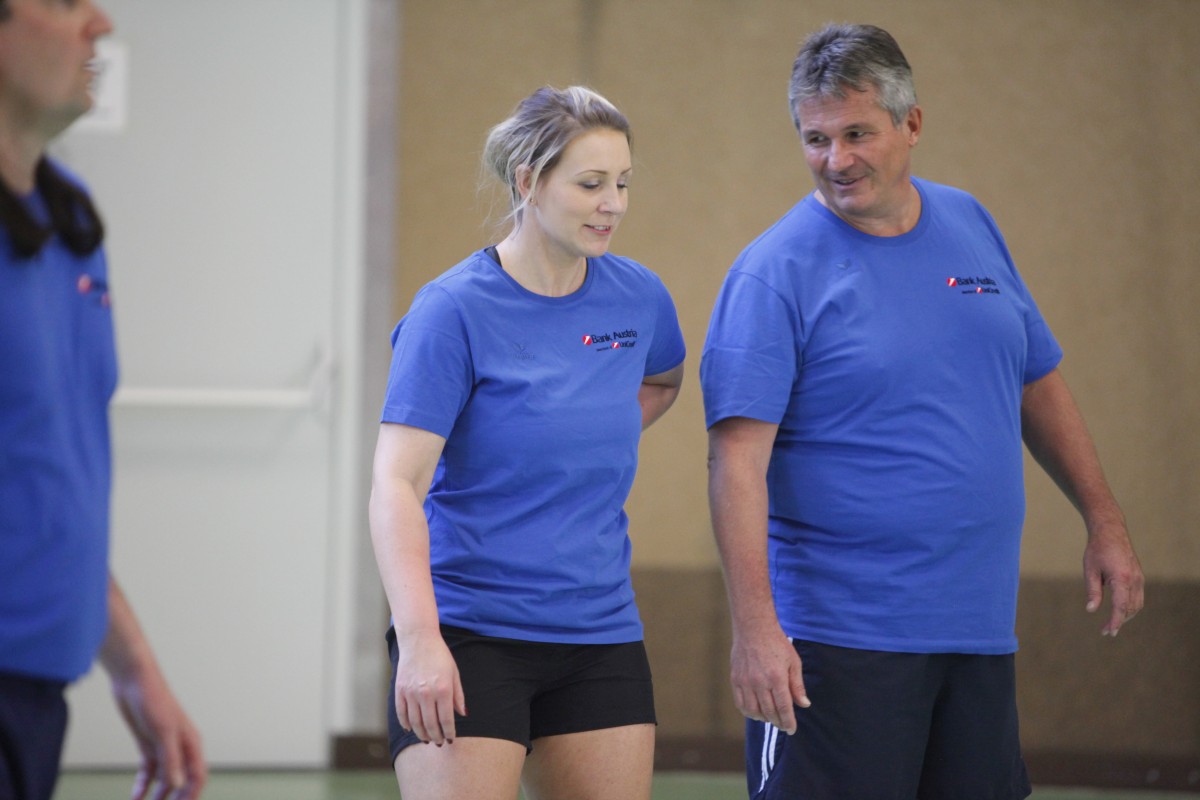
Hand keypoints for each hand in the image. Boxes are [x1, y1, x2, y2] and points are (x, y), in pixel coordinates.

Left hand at [109, 669, 206, 799]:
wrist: (133, 680)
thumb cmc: (154, 700)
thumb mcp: (163, 732)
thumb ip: (170, 759)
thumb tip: (176, 785)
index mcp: (190, 743)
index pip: (196, 776)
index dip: (191, 795)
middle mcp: (180, 747)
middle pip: (181, 780)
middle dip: (175, 798)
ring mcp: (163, 746)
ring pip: (164, 778)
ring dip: (157, 795)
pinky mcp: (147, 744)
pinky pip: (148, 770)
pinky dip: (143, 785)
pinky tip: (136, 796)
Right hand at [393, 629, 465, 744]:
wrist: (419, 640)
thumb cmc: (440, 656)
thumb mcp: (454, 674)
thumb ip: (458, 696)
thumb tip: (463, 714)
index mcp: (443, 690)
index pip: (446, 720)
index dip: (449, 733)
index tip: (450, 740)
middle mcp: (426, 693)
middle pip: (430, 725)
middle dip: (436, 737)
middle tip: (438, 743)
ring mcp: (411, 693)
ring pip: (415, 722)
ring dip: (421, 734)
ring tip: (427, 739)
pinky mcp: (400, 690)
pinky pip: (402, 713)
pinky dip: (406, 724)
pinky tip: (411, 729)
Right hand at [730, 624, 808, 734]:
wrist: (754, 628)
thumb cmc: (776, 644)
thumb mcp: (793, 662)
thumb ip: (797, 685)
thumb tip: (804, 704)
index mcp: (777, 678)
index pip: (784, 708)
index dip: (788, 722)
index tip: (791, 729)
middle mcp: (760, 682)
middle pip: (769, 712)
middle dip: (778, 722)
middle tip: (783, 724)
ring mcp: (746, 681)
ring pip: (753, 711)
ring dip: (763, 719)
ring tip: (770, 718)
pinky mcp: (735, 679)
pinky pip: (740, 703)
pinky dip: (748, 712)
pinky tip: (755, 711)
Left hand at [1083, 522, 1144, 635]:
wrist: (1111, 532)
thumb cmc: (1097, 550)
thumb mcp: (1090, 570)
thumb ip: (1093, 591)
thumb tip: (1091, 610)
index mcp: (1122, 578)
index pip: (1121, 606)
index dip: (1116, 621)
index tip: (1110, 632)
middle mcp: (1135, 579)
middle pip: (1130, 608)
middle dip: (1119, 621)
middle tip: (1106, 631)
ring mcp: (1140, 578)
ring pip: (1137, 604)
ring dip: (1126, 615)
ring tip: (1111, 624)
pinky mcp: (1140, 577)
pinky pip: (1138, 597)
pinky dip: (1130, 607)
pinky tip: (1119, 611)